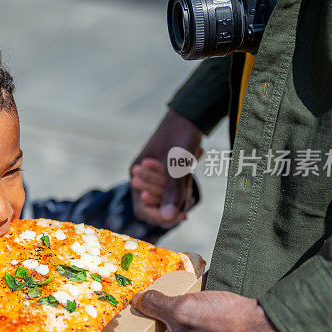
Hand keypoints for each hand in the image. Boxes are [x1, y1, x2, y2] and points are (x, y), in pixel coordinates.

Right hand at [130, 109, 202, 227]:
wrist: (191, 113)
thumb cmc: (180, 135)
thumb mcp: (176, 163)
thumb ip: (171, 192)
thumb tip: (168, 218)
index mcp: (137, 173)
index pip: (143, 209)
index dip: (161, 217)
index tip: (181, 216)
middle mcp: (143, 177)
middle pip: (157, 205)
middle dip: (174, 202)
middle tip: (189, 193)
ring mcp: (156, 175)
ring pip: (170, 197)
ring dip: (183, 190)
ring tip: (190, 170)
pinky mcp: (169, 172)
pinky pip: (178, 187)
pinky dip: (187, 181)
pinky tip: (194, 160)